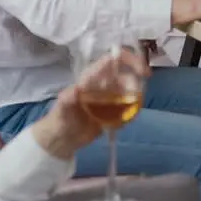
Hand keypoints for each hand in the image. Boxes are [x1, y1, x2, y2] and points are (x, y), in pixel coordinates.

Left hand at [31, 47, 150, 159]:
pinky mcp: (112, 111)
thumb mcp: (61, 110)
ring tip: (132, 109)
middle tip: (136, 97)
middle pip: (125, 75)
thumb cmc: (59, 121)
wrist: (61, 141)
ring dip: (135, 97)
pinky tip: (126, 120)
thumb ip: (67, 100)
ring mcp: (108, 98)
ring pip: (128, 90)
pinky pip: (127, 107)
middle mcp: (102, 85)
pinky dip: (131, 111)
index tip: (142, 70)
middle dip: (134, 82)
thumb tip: (75, 89)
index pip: (112, 60)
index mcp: (91, 78)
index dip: (129, 60)